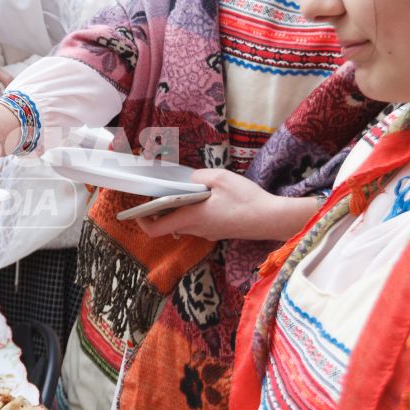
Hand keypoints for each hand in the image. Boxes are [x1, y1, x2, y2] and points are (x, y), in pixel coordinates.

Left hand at [135, 171, 317, 243]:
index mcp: (191, 218)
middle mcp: (196, 229)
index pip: (156, 229)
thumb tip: (188, 179)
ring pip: (184, 223)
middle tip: (163, 189)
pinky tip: (207, 197)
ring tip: (187, 189)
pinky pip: (199, 223)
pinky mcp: (219, 231)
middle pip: (169, 223)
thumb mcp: (220, 179)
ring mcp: (209, 233)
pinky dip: (195, 211)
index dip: (142, 220)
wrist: (272, 218)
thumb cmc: (246, 199)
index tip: (138, 208)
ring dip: (180, 209)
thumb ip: (198, 177)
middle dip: (162, 208)